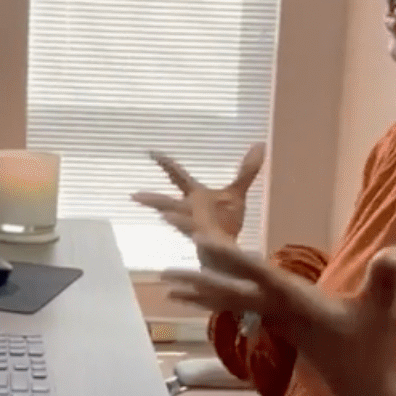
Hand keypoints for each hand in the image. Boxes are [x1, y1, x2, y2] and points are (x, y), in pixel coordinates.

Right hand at [131, 143, 264, 241]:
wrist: (230, 252)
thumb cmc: (227, 222)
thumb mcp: (237, 192)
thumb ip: (247, 170)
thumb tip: (260, 144)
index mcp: (194, 196)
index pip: (177, 176)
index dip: (165, 164)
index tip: (150, 152)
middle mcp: (189, 211)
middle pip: (168, 203)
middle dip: (153, 200)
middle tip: (134, 195)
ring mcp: (195, 228)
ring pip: (179, 223)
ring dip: (172, 219)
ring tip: (162, 217)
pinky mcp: (205, 244)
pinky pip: (199, 240)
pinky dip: (195, 237)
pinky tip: (192, 236)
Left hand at [165, 236, 395, 395]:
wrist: (365, 390)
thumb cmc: (374, 349)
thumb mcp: (384, 312)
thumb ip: (385, 280)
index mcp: (301, 305)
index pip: (262, 278)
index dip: (234, 262)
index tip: (207, 246)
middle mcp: (282, 313)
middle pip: (234, 293)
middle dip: (202, 282)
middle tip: (167, 272)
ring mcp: (278, 322)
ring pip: (232, 302)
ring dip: (201, 291)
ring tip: (168, 282)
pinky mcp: (280, 326)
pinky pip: (241, 307)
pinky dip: (219, 298)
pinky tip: (200, 293)